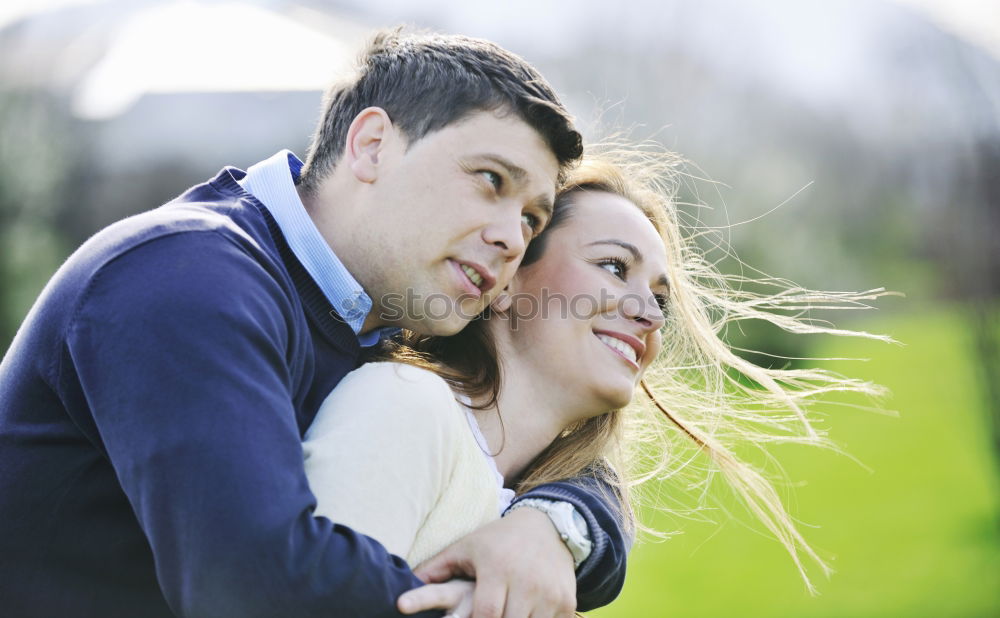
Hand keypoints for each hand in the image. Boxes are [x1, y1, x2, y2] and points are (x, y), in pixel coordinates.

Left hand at [397, 508, 576, 617]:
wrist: (549, 526)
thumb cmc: (498, 540)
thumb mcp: (467, 548)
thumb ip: (436, 569)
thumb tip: (401, 590)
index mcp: (497, 567)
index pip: (484, 612)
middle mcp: (526, 580)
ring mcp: (549, 593)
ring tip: (507, 616)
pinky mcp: (567, 602)